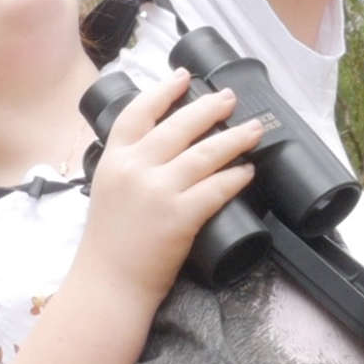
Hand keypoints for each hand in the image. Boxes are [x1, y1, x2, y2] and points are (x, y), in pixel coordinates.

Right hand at [74, 71, 264, 298]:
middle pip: (178, 126)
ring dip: (235, 138)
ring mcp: (157, 192)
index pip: (137, 112)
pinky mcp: (179, 217)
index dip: (163, 91)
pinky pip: (216, 188)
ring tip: (254, 129)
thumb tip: (160, 148)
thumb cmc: (108, 244)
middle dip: (209, 108)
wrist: (108, 285)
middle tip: (230, 99)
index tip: (184, 77)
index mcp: (113, 160)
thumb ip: (129, 167)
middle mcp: (135, 169)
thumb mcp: (108, 192)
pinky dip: (235, 177)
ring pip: (204, 153)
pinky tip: (248, 171)